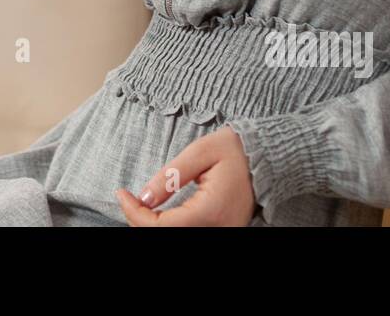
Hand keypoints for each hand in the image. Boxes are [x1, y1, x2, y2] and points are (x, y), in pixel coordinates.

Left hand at [114, 126, 255, 226]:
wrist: (267, 158)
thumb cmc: (235, 150)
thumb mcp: (200, 152)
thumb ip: (170, 176)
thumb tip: (144, 198)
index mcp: (210, 211)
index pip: (160, 227)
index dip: (134, 213)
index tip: (122, 193)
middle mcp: (217, 230)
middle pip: (164, 237)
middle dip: (139, 221)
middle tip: (128, 199)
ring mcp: (222, 234)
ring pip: (175, 238)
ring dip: (152, 226)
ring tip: (139, 206)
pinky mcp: (222, 232)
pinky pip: (188, 234)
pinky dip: (167, 227)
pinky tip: (157, 215)